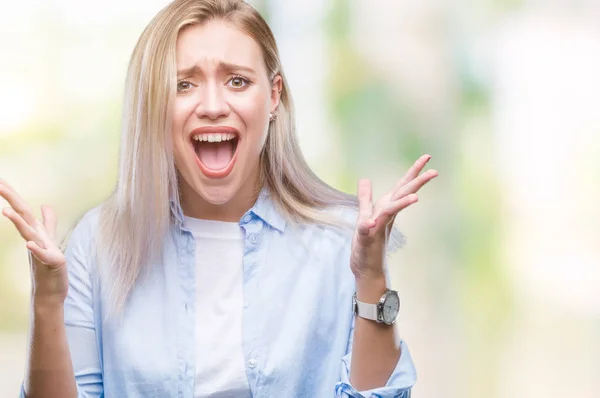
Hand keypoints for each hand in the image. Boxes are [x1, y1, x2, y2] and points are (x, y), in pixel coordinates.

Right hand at [0, 179, 67, 306]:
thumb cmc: (49, 266)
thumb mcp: (50, 239)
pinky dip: (36, 249)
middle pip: (23, 216)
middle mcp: (35, 239)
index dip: (12, 194)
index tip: (0, 179)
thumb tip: (45, 205)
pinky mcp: (52, 263)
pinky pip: (43, 255)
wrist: (51, 292)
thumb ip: (48, 222)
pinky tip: (29, 244)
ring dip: (19, 223)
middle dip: (11, 200)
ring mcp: (42, 251)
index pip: (22, 209)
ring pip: (30, 234)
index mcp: (35, 232)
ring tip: (7, 211)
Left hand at [350, 154, 437, 281]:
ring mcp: (377, 227)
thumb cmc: (366, 243)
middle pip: (402, 194)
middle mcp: (385, 215)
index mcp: (386, 208)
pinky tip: (371, 222)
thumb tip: (365, 179)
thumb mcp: (363, 215)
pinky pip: (367, 230)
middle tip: (434, 171)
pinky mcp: (367, 239)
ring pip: (389, 210)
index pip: (402, 186)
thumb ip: (365, 198)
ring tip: (416, 198)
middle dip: (416, 182)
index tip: (427, 157)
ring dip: (401, 204)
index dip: (413, 171)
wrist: (366, 269)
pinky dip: (369, 225)